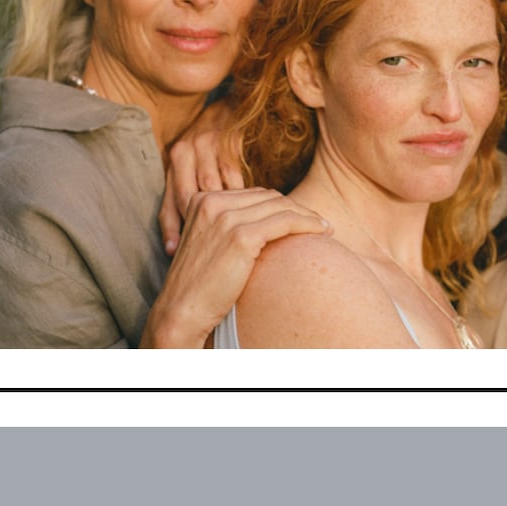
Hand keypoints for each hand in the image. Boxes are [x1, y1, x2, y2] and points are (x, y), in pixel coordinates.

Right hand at [140, 188, 330, 347]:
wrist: (181, 312)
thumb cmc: (199, 287)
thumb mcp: (209, 246)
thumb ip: (228, 227)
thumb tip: (267, 224)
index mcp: (202, 200)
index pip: (254, 194)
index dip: (282, 205)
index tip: (302, 217)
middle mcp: (212, 202)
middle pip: (269, 197)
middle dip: (298, 208)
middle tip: (319, 223)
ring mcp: (225, 218)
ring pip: (281, 207)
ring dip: (308, 216)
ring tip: (325, 228)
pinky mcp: (240, 237)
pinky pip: (285, 222)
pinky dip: (307, 225)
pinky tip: (321, 232)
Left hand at [161, 100, 245, 254]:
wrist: (229, 110)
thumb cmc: (207, 153)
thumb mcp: (187, 174)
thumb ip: (179, 208)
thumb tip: (173, 249)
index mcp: (175, 161)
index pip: (172, 201)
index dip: (175, 228)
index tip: (176, 251)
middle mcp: (187, 149)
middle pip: (193, 196)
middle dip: (202, 222)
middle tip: (213, 242)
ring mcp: (208, 142)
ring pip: (213, 187)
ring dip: (224, 209)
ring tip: (232, 230)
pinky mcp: (229, 139)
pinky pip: (233, 175)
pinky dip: (239, 194)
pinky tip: (248, 209)